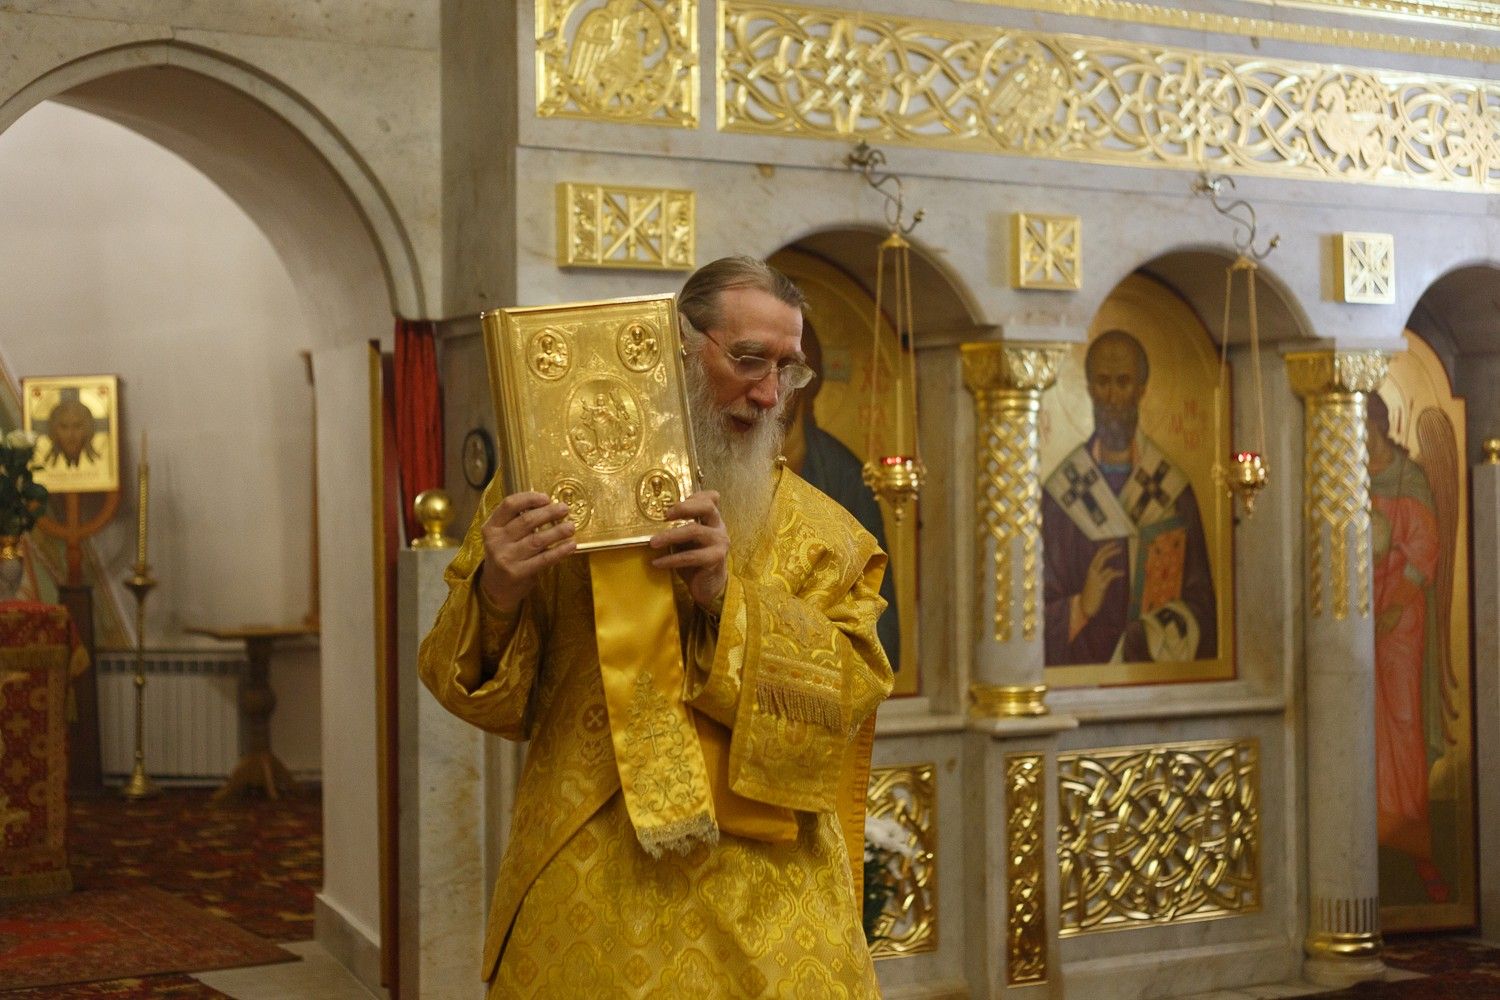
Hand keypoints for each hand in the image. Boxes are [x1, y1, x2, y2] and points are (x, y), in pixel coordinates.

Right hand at [479, 492, 575, 612]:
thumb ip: (518, 521)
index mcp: (491, 527)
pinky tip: (571, 545)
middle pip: (526, 521)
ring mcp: (506, 558)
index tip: (546, 498)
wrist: (494, 588)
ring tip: (571, 527)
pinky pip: (543, 559)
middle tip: (564, 509)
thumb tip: (549, 505)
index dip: (529, 498)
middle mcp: (496, 541)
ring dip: (557, 532)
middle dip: (548, 513)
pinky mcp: (517, 573)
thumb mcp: (503, 536)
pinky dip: (559, 551)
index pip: (509, 505)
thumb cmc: (505, 555)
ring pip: (537, 540)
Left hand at [648, 490, 728, 612]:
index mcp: (712, 519)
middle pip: (707, 507)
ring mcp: (719, 542)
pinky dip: (671, 559)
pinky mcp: (715, 559)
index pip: (710, 498)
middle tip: (665, 515)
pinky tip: (657, 563)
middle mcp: (719, 527)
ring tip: (652, 542)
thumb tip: (649, 520)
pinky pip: (691, 556)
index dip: (694, 496)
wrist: (709, 586)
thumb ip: (678, 528)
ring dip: (670, 536)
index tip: (673, 502)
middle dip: (684, 507)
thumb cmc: (695, 560)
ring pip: (695, 531)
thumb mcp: (687, 541)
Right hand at [1078, 541, 1124, 620]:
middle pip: (1101, 558)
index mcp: (1091, 571)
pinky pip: (1110, 577)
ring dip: (1115, 571)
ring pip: (1107, 568)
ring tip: (1121, 573)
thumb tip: (1112, 569)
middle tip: (1118, 546)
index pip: (1098, 556)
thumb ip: (1102, 574)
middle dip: (1110, 551)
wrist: (1085, 606)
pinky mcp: (1100, 586)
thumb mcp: (1096, 582)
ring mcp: (1096, 579)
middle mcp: (1092, 573)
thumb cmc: (1091, 594)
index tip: (1113, 544)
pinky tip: (1122, 573)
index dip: (1106, 549)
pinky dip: (1117, 574)